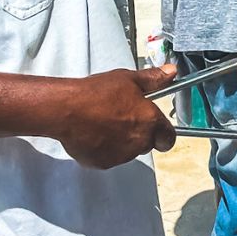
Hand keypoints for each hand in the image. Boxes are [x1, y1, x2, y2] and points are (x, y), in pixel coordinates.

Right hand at [54, 65, 177, 169]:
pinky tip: (94, 133)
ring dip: (122, 141)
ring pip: (128, 151)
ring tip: (106, 123)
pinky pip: (109, 157)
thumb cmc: (96, 94)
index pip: (169, 137)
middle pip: (148, 144)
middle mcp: (139, 142)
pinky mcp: (102, 163)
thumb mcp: (129, 79)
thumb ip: (153, 79)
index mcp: (150, 122)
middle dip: (140, 134)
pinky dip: (104, 149)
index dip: (163, 132)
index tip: (156, 126)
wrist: (66, 109)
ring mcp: (121, 155)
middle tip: (124, 118)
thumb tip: (170, 72)